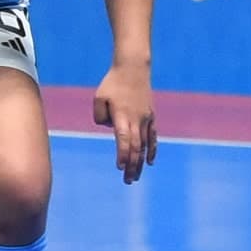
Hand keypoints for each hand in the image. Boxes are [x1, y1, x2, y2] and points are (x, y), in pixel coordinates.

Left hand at [95, 62, 156, 181]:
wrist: (133, 69)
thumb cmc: (112, 83)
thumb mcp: (98, 98)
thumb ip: (100, 117)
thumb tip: (110, 128)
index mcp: (122, 116)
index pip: (123, 139)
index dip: (122, 154)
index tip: (120, 167)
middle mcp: (136, 119)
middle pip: (135, 147)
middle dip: (132, 165)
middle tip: (128, 181)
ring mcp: (145, 119)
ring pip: (144, 145)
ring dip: (140, 162)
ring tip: (136, 177)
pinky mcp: (150, 116)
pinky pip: (152, 137)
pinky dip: (151, 150)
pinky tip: (150, 162)